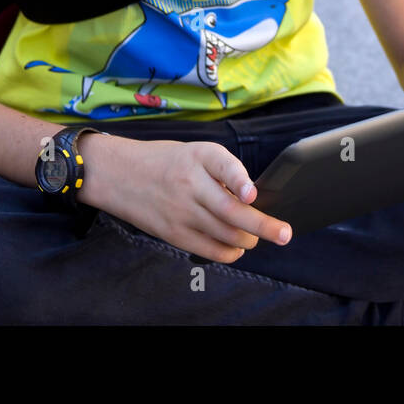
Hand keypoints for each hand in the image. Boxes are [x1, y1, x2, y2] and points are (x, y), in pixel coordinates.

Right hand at [80, 135, 292, 262]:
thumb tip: (253, 199)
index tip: (251, 194)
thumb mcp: (196, 152)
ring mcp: (180, 212)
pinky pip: (209, 249)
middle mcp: (190, 184)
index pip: (223, 166)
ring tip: (257, 236)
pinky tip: (237, 246)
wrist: (120, 174)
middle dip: (263, 226)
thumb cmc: (166, 162)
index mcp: (198, 157)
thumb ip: (224, 171)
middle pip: (231, 211)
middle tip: (284, 233)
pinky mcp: (173, 233)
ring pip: (225, 234)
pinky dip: (230, 251)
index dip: (240, 181)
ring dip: (249, 239)